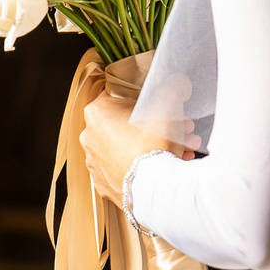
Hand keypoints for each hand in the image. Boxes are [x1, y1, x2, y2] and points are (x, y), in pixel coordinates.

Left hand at [81, 90, 185, 204]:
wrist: (152, 187)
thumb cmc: (155, 143)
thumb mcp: (167, 107)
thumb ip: (172, 89)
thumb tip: (179, 82)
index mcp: (97, 112)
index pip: (120, 97)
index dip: (145, 101)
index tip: (160, 107)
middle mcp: (89, 136)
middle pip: (126, 125)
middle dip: (154, 126)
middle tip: (178, 130)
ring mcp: (94, 162)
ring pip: (126, 148)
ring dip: (151, 146)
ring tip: (179, 150)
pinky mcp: (102, 183)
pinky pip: (123, 168)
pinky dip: (140, 166)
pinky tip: (162, 167)